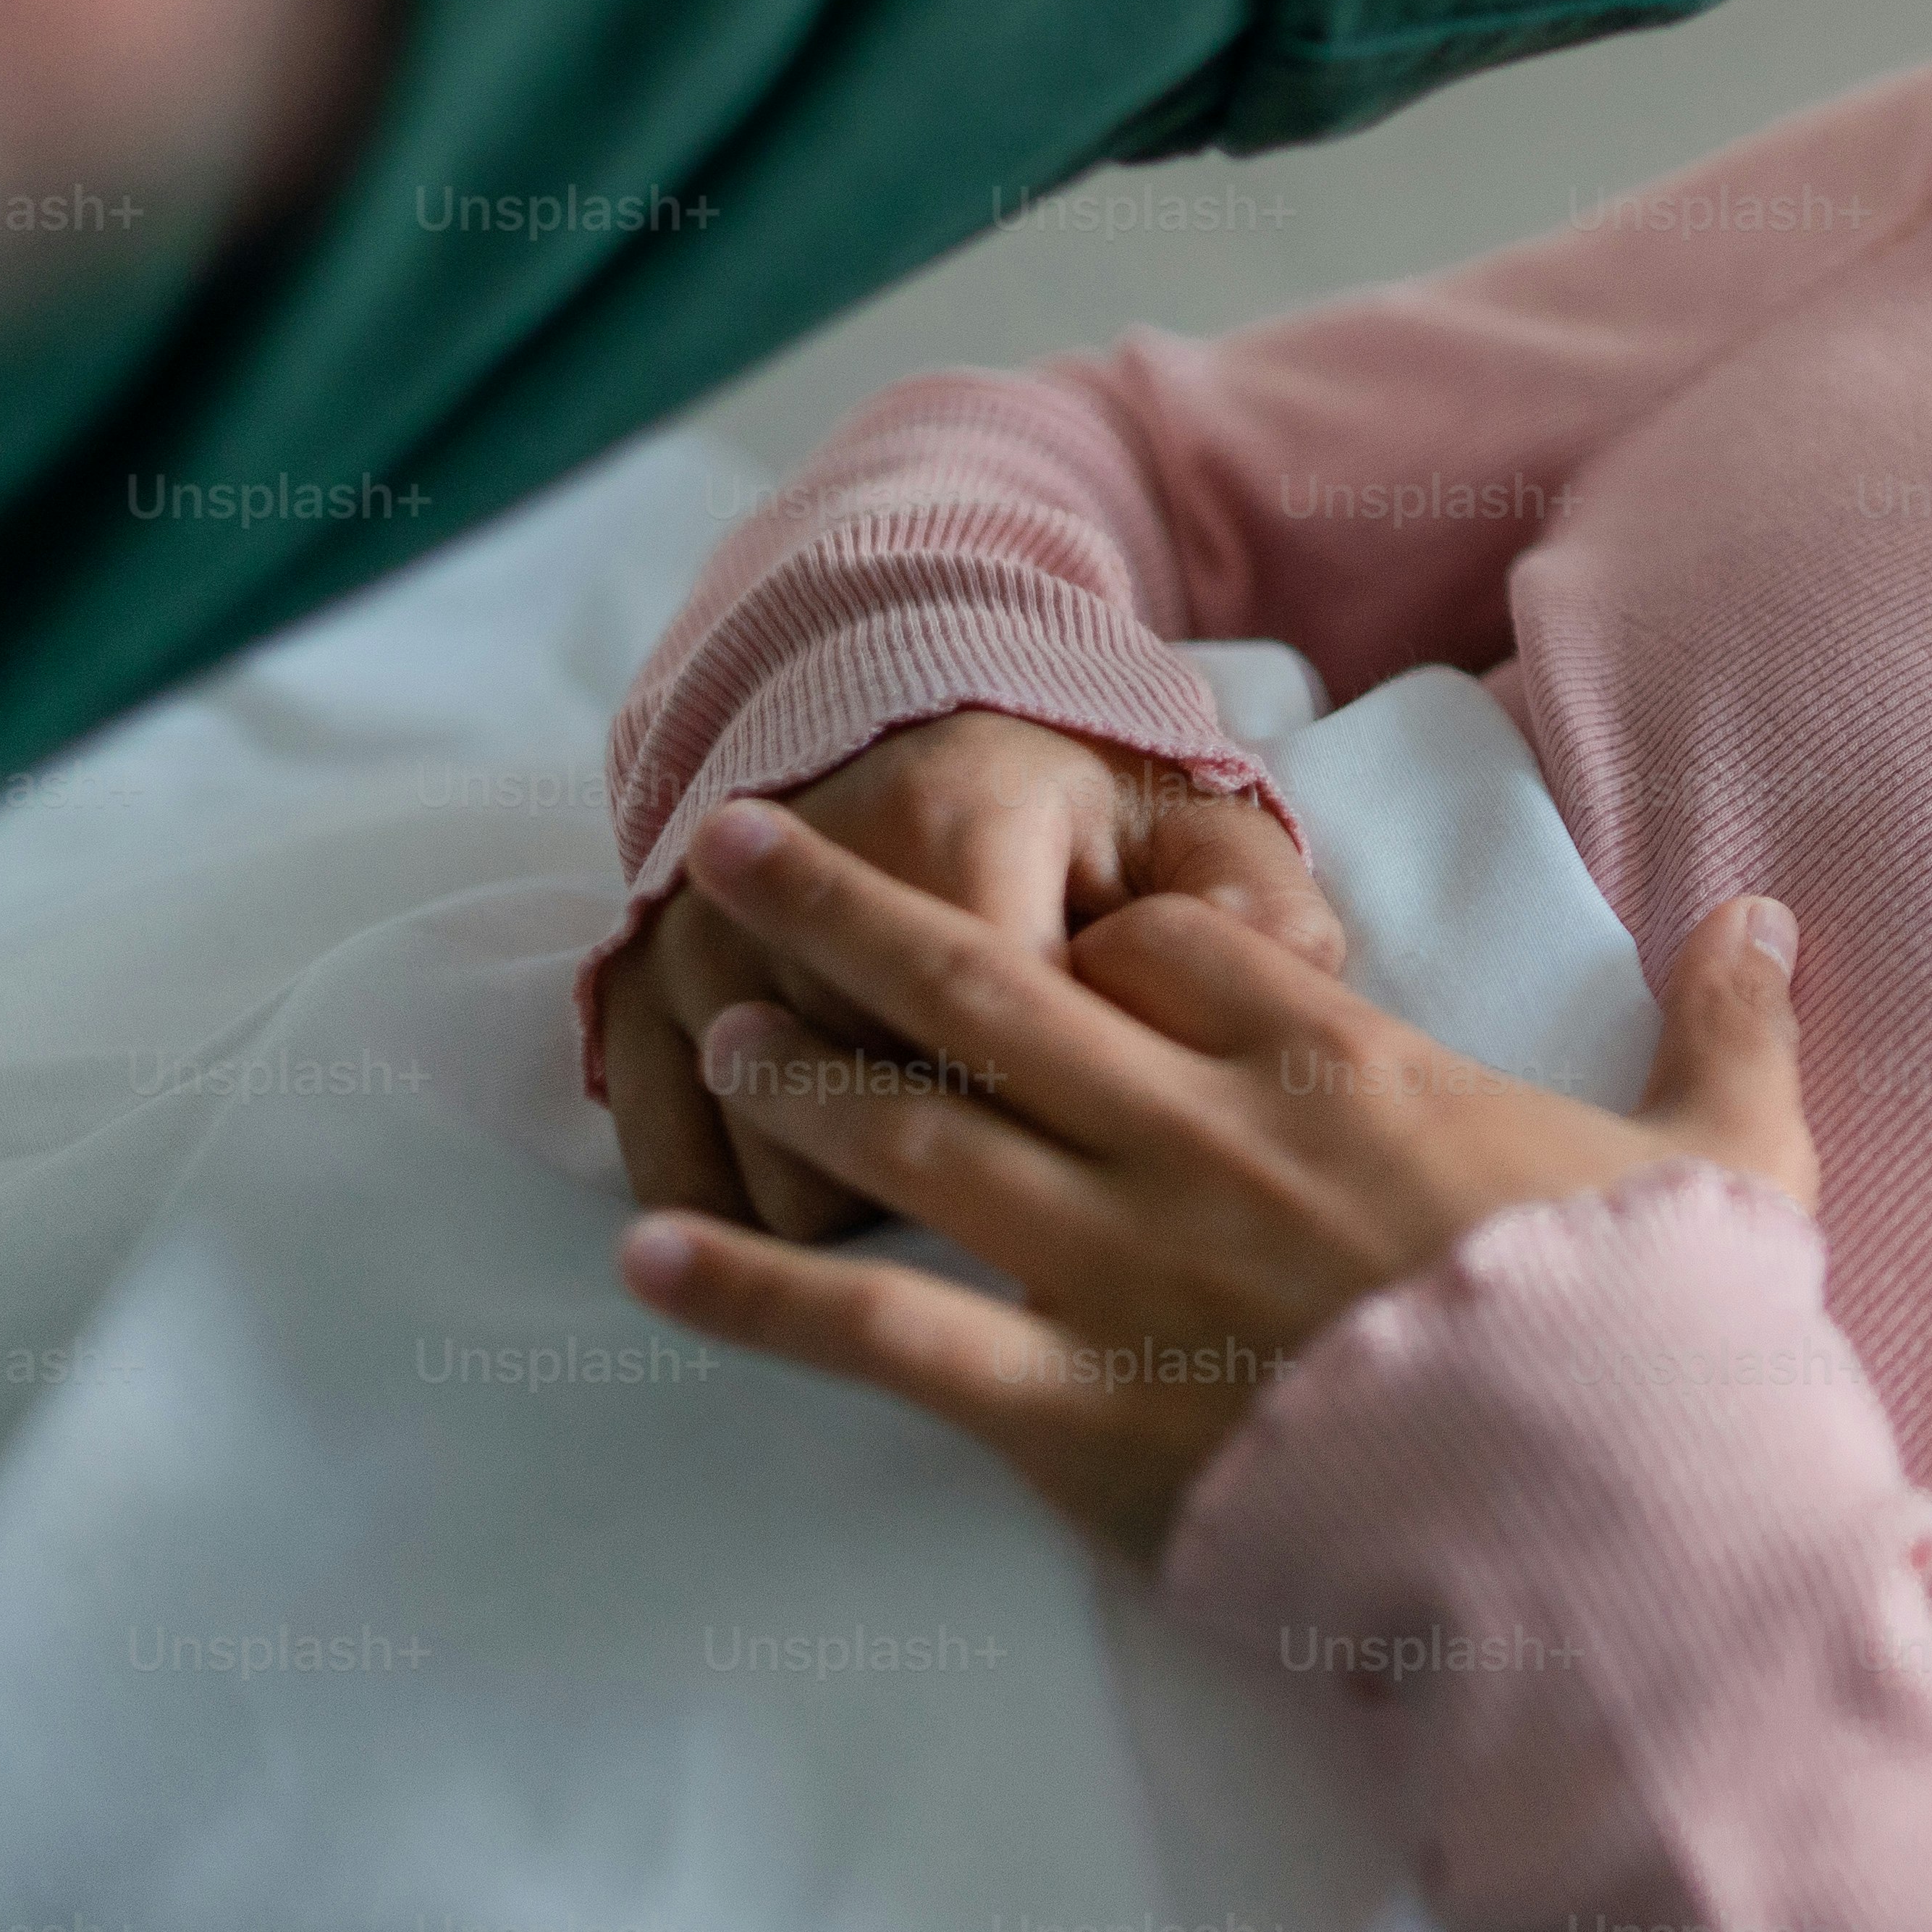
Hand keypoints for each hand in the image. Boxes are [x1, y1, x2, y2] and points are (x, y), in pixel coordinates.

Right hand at [597, 712, 1349, 1238]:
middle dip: (967, 1183)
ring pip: (777, 1172)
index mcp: (953, 821)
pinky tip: (837, 1186)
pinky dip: (752, 1206)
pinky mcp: (631, 997)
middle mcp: (796, 885)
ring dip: (862, 1205)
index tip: (1118, 1146)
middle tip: (1036, 1175)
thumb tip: (1300, 979)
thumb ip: (1254, 907)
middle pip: (879, 1123)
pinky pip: (679, 1169)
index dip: (1067, 1118)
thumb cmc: (1064, 809)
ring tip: (938, 1165)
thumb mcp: (1182, 825)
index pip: (997, 1031)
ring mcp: (699, 942)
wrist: (889, 725)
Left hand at [611, 795, 1817, 1556]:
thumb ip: (1730, 1025)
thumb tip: (1767, 912)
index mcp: (1338, 1065)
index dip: (1102, 927)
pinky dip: (753, 1294)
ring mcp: (1124, 1265)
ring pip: (917, 1131)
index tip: (1061, 925)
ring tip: (700, 1023)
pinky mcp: (1074, 1408)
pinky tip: (650, 1257)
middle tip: (738, 844)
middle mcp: (1202, 1134)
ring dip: (795, 1072)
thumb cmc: (1660, 1339)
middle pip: (992, 984)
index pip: (1175, 942)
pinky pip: (880, 1336)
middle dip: (849, 908)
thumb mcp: (1730, 1159)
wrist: (1606, 1515)